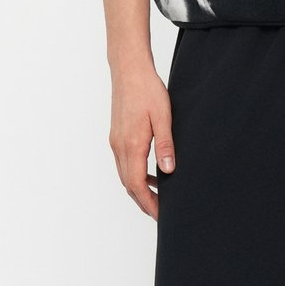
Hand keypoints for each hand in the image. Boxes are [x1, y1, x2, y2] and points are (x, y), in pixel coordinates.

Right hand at [108, 63, 175, 220]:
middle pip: (129, 185)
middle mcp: (119, 147)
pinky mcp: (116, 135)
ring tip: (157, 195)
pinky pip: (124, 162)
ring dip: (139, 188)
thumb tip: (168, 171)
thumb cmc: (147, 90)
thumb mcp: (163, 116)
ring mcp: (115, 141)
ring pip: (125, 175)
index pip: (138, 185)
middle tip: (160, 212)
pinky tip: (150, 170)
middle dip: (144, 201)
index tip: (161, 215)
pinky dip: (135, 173)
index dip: (149, 203)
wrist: (129, 70)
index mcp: (132, 145)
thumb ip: (165, 145)